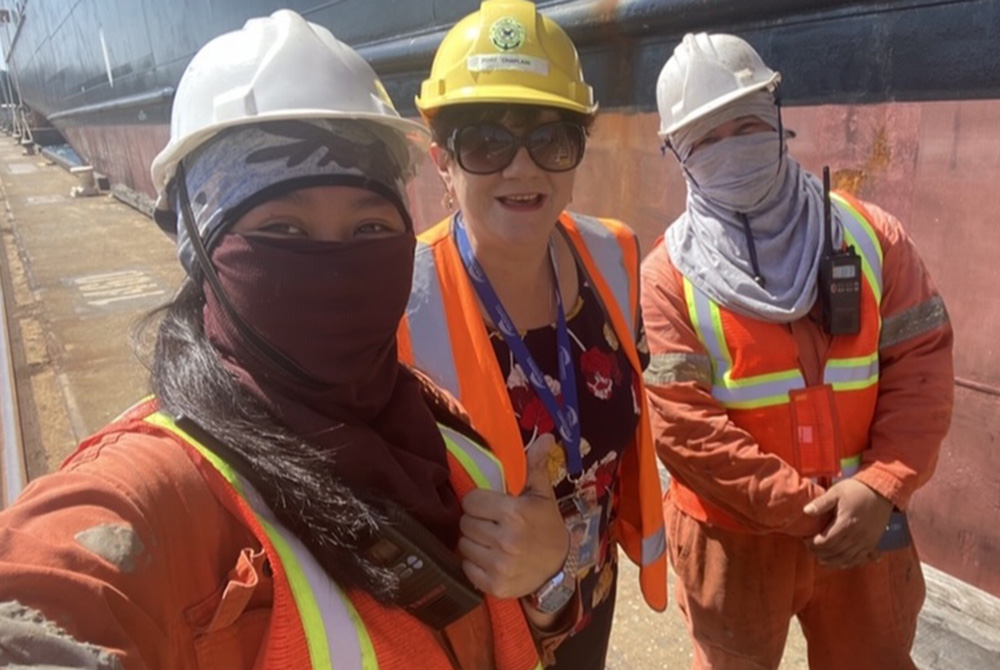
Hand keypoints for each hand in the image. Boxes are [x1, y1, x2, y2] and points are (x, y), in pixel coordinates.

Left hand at [457, 434, 568, 598]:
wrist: (559, 569)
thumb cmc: (546, 527)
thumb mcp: (542, 495)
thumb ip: (535, 465)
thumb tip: (545, 436)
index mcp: (515, 513)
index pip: (471, 501)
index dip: (478, 502)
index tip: (490, 506)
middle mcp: (506, 540)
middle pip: (465, 523)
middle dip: (475, 521)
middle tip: (490, 524)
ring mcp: (499, 565)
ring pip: (463, 544)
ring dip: (473, 542)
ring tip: (490, 540)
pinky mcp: (493, 586)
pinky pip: (466, 567)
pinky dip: (473, 563)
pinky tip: (489, 558)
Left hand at [803, 479, 892, 568]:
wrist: (881, 492)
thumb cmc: (856, 490)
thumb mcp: (836, 492)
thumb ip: (821, 503)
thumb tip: (806, 511)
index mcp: (845, 524)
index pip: (825, 541)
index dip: (812, 543)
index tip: (805, 539)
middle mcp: (856, 536)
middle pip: (834, 552)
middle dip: (819, 553)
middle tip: (811, 549)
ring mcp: (866, 541)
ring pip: (846, 559)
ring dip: (832, 561)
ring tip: (821, 560)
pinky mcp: (873, 543)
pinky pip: (860, 559)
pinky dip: (849, 563)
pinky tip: (841, 563)